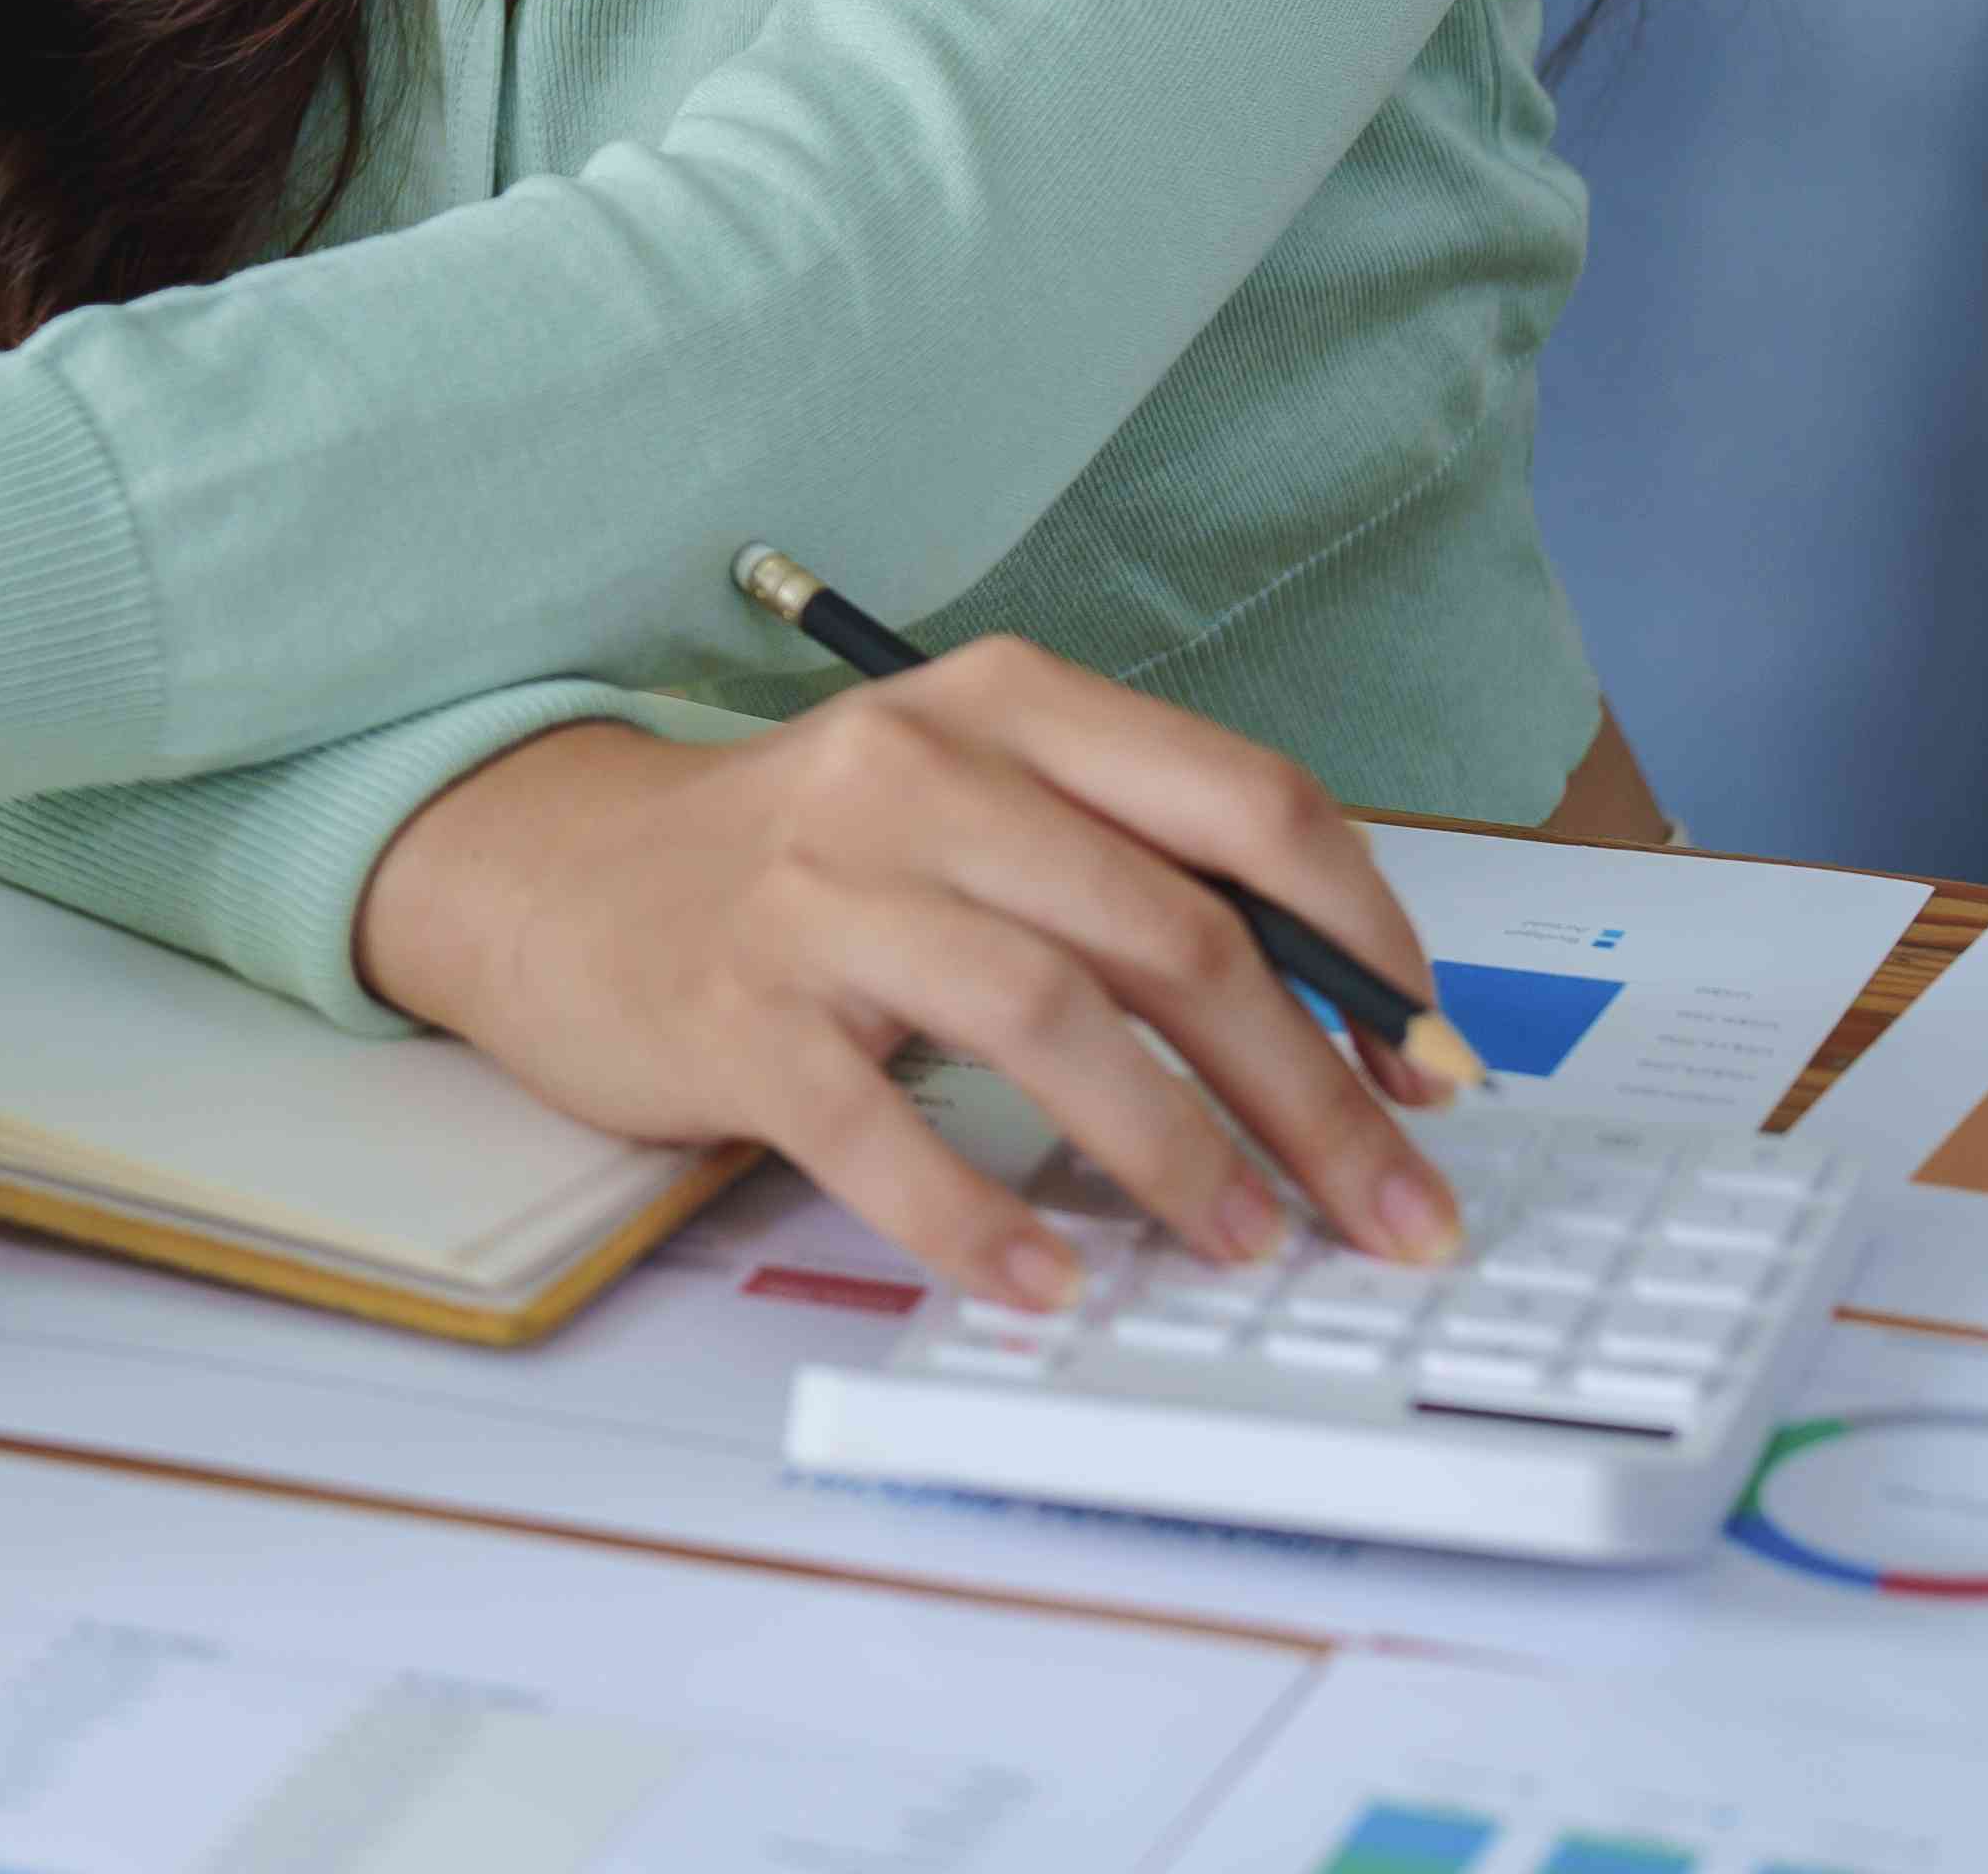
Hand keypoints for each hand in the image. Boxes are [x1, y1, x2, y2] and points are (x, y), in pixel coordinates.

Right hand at [346, 638, 1461, 1310]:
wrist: (554, 875)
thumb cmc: (810, 862)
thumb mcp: (977, 807)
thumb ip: (1137, 876)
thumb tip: (1347, 1031)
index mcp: (1008, 704)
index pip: (1249, 804)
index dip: (1369, 949)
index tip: (1432, 1072)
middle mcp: (917, 773)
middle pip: (1172, 932)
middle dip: (1315, 1095)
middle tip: (1389, 1214)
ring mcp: (817, 892)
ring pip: (1046, 1017)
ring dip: (1173, 1153)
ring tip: (1236, 1242)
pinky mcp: (732, 1011)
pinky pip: (880, 1129)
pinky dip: (979, 1219)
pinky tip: (1046, 1283)